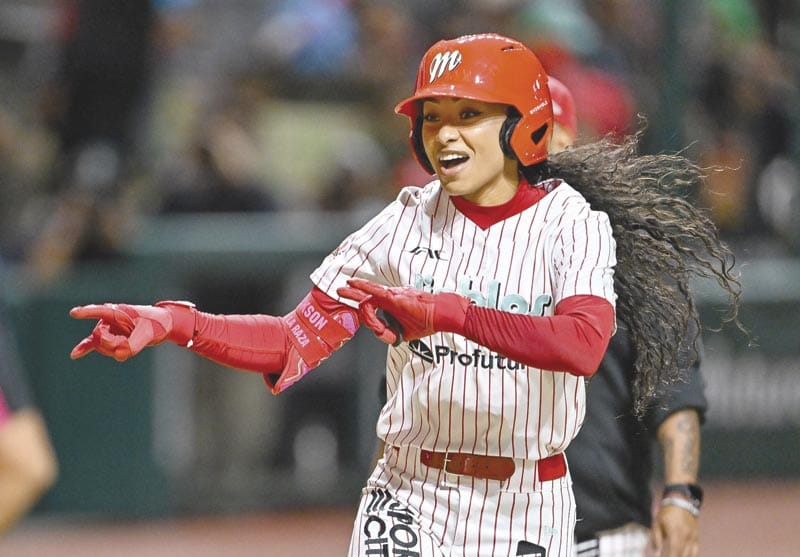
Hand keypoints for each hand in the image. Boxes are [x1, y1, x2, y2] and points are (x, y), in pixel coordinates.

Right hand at [69, 303, 174, 361]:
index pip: (99, 311)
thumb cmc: (155, 324)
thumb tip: (119, 355)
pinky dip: (85, 349)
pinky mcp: (111, 338)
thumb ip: (134, 345)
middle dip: (111, 344)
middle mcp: (109, 320)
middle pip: (99, 336)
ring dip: (112, 350)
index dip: (86, 313)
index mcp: (118, 312)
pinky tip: (74, 355)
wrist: (162, 326)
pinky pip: (94, 344)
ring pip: (100, 344)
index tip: (73, 313)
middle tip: (127, 343)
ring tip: (128, 345)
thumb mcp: (148, 334)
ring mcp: (109, 329)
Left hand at [337, 278, 469, 343]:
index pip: (374, 312)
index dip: (372, 323)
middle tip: (340, 291)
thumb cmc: (429, 320)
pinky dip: (363, 287)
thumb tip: (386, 336)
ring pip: (368, 296)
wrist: (443, 312)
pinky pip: (375, 292)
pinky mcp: (394, 297)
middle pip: (367, 297)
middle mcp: (391, 299)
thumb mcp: (407, 332)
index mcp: (394, 307)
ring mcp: (393, 297)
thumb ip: (394, 332)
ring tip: (341, 290)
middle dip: (352, 295)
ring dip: (354, 295)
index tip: (379, 331)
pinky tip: (353, 282)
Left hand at [649, 504, 698, 556]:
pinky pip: (696, 551)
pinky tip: (684, 556)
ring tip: (675, 556)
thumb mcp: (657, 523)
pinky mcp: (697, 537)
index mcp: (675, 533)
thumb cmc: (666, 512)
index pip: (673, 553)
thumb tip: (656, 554)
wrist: (681, 501)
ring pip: (690, 555)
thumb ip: (657, 539)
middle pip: (682, 556)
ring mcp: (693, 538)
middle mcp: (686, 537)